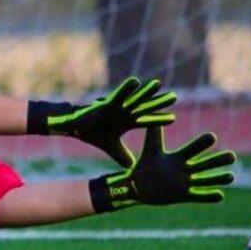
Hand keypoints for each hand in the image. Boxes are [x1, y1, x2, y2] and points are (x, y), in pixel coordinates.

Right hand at [34, 77, 176, 166]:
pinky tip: (136, 82)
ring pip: (135, 98)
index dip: (159, 119)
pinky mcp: (106, 103)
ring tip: (158, 84)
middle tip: (174, 97)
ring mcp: (117, 107)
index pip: (147, 121)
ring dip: (146, 92)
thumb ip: (122, 155)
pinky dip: (127, 89)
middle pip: (145, 107)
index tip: (173, 118)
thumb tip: (131, 168)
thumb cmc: (94, 133)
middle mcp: (125, 112)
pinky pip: (118, 95)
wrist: (76, 127)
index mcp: (127, 122)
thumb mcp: (111, 147)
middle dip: (159, 102)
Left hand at [90, 126, 236, 210]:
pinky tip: (220, 195)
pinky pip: (199, 197)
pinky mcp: (184, 196)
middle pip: (204, 164)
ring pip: (206, 180)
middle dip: (217, 161)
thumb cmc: (145, 166)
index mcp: (178, 158)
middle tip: (232, 156)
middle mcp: (185, 170)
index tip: (212, 137)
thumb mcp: (150, 150)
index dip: (201, 144)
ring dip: (218, 178)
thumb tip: (153, 112)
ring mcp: (186, 183)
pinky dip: (209, 196)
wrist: (139, 187)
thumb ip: (153, 134)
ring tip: (231, 176)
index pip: (192, 149)